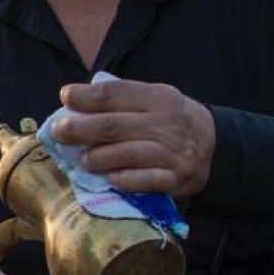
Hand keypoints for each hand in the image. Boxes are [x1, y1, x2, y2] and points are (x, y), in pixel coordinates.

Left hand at [46, 79, 214, 197]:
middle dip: (80, 128)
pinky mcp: (176, 179)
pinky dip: (126, 180)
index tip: (66, 97)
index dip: (86, 96)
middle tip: (59, 132)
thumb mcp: (154, 99)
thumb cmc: (168, 121)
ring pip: (127, 153)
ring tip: (82, 160)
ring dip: (98, 157)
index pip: (115, 93)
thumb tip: (74, 101)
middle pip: (113, 125)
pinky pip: (147, 181)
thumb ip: (121, 99)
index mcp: (158, 98)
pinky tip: (111, 179)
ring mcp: (172, 152)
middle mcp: (166, 123)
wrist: (214, 147)